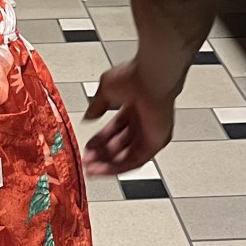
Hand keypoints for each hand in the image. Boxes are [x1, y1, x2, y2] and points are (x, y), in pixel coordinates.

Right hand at [82, 59, 174, 175]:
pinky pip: (137, 160)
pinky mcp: (157, 141)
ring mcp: (151, 132)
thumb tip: (88, 117)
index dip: (100, 140)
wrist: (151, 78)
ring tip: (92, 169)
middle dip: (102, 155)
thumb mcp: (106, 89)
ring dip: (109, 164)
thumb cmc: (135, 76)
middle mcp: (143, 120)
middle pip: (120, 145)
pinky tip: (104, 169)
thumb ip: (96, 106)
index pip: (115, 129)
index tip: (89, 148)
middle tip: (88, 161)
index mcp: (133, 106)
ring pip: (128, 155)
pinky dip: (119, 166)